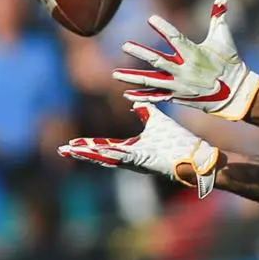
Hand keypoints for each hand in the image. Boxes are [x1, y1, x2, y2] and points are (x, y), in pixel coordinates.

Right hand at [59, 102, 221, 196]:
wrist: (196, 154)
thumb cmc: (178, 140)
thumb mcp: (156, 120)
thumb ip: (143, 110)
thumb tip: (133, 99)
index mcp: (132, 148)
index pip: (104, 146)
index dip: (87, 145)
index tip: (70, 143)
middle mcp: (131, 156)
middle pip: (101, 154)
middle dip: (81, 152)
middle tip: (62, 150)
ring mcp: (138, 160)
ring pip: (108, 157)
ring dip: (90, 154)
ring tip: (73, 151)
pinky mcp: (147, 160)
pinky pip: (126, 157)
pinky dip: (111, 155)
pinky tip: (98, 152)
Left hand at [114, 0, 258, 120]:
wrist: (236, 94)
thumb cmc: (230, 62)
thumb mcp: (224, 38)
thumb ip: (218, 17)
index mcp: (195, 54)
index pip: (176, 38)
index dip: (164, 28)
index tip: (151, 19)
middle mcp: (184, 70)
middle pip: (157, 61)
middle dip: (140, 53)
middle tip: (125, 46)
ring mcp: (180, 85)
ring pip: (152, 81)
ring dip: (132, 78)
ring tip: (115, 74)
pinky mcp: (178, 96)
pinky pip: (157, 97)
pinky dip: (142, 97)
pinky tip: (127, 94)